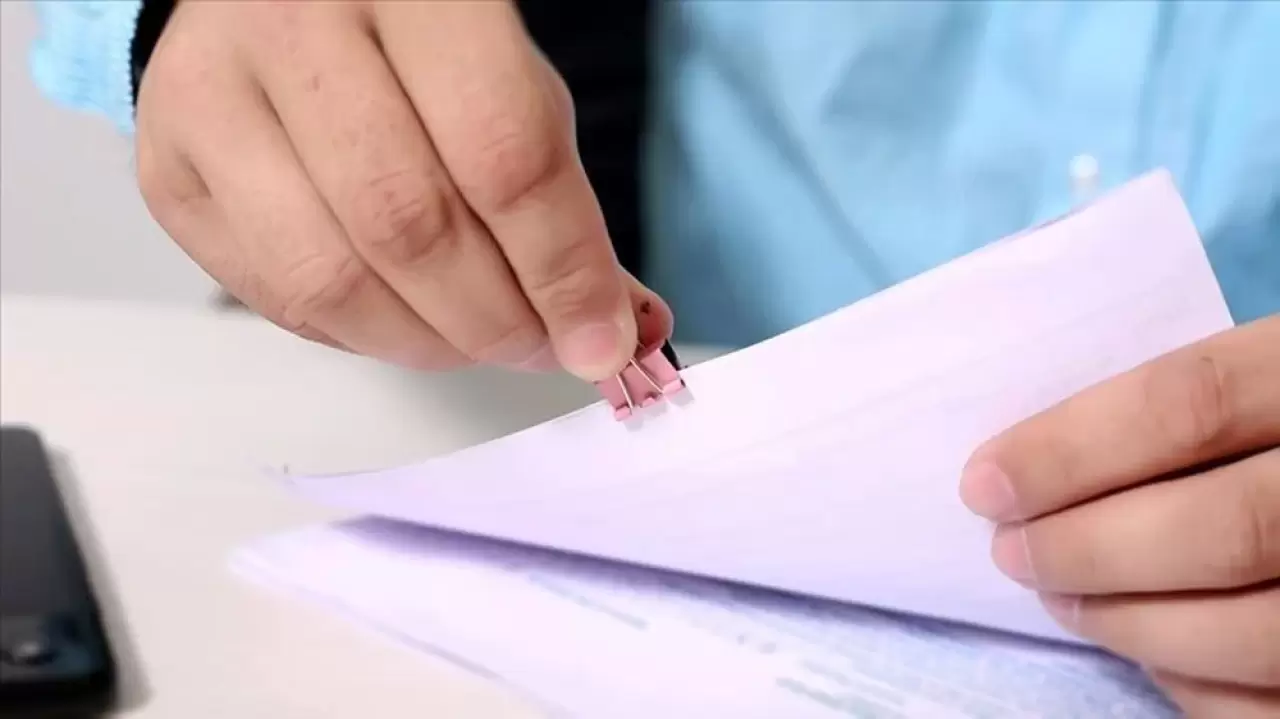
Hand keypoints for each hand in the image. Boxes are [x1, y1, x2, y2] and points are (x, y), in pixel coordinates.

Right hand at [134, 1, 669, 380]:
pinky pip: (277, 299)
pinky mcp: (168, 168)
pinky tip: (405, 320)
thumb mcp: (514, 88)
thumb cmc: (416, 44)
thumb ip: (565, 204)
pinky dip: (362, 338)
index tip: (602, 341)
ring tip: (477, 339)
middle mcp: (295, 27)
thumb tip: (621, 332)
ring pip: (331, 279)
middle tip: (540, 346)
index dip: (562, 269)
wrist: (276, 0)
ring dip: (428, 343)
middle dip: (496, 321)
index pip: (502, 155)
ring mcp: (211, 96)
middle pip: (410, 226)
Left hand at [961, 315, 1278, 716]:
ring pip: (1252, 629)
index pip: (1193, 403)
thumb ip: (1177, 406)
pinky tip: (1145, 649)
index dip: (1071, 448)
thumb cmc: (1272, 421)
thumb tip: (1028, 463)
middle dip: (1091, 548)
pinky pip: (1270, 699)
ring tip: (1059, 598)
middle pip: (1225, 526)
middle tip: (1011, 552)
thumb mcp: (1255, 375)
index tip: (984, 483)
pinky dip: (1191, 680)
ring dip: (1127, 622)